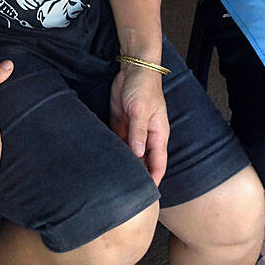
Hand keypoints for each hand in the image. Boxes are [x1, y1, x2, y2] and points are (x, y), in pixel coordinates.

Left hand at [109, 65, 169, 185]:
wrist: (133, 68)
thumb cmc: (144, 86)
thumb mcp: (141, 110)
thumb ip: (138, 133)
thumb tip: (137, 155)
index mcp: (158, 134)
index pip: (158, 163)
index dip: (153, 179)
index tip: (146, 196)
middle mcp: (147, 135)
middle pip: (143, 162)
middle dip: (137, 176)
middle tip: (125, 193)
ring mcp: (133, 131)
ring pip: (129, 154)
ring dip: (123, 164)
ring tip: (112, 182)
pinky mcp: (121, 124)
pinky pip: (117, 143)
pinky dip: (113, 151)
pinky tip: (106, 161)